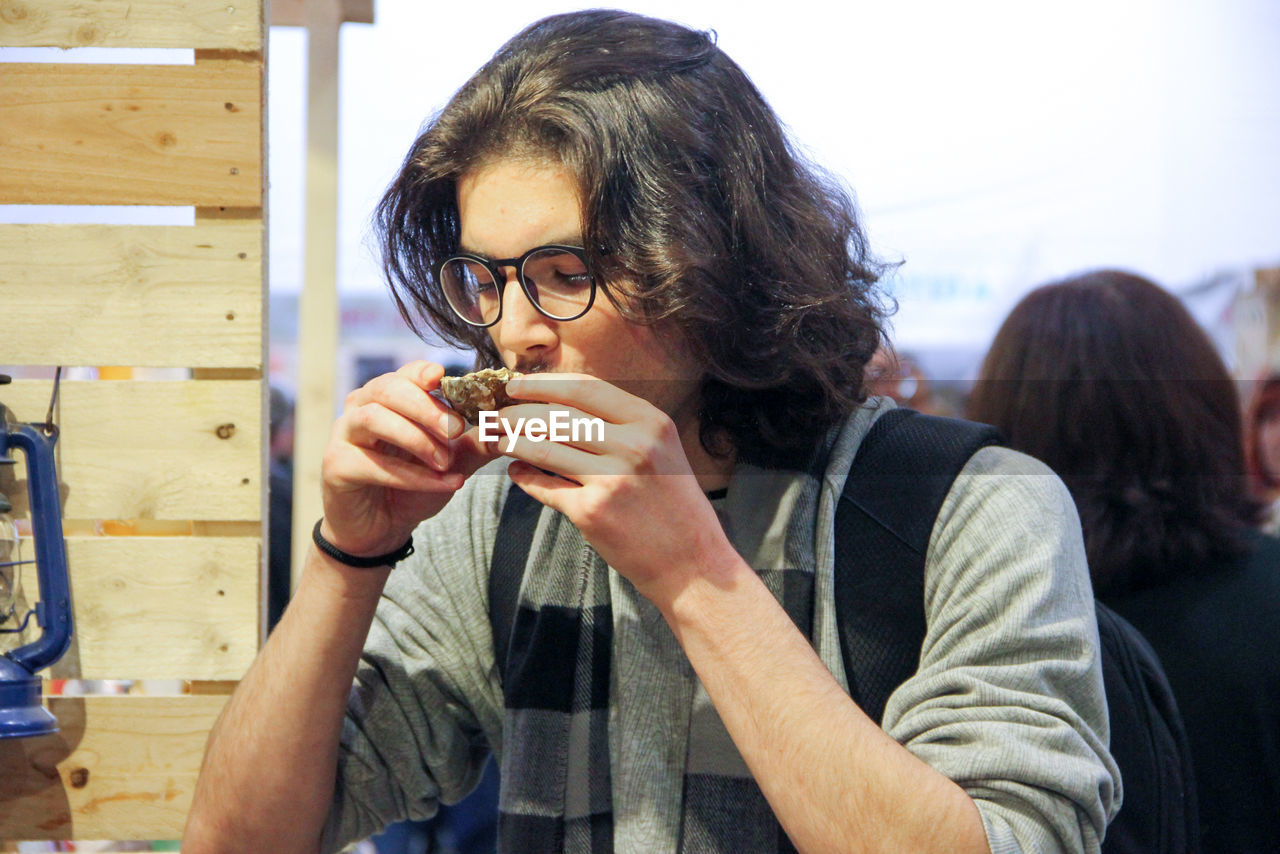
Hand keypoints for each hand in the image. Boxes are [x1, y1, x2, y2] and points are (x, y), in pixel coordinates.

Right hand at [320, 361, 498, 556]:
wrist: (381, 530)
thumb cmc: (412, 488)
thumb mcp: (451, 462)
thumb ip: (476, 444)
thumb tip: (508, 426)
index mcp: (386, 399)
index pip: (404, 374)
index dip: (423, 373)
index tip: (444, 379)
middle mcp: (360, 409)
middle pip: (388, 389)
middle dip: (426, 408)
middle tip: (457, 429)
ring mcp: (343, 436)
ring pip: (374, 419)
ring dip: (417, 439)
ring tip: (445, 462)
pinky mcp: (336, 466)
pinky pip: (374, 465)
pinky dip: (412, 475)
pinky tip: (443, 484)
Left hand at [498, 372, 733, 602]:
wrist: (692, 564)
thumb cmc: (674, 506)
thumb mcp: (662, 451)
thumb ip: (622, 425)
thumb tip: (564, 403)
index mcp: (651, 422)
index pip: (585, 388)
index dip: (543, 384)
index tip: (515, 384)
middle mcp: (633, 445)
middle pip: (558, 416)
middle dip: (518, 412)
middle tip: (497, 414)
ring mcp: (611, 479)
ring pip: (544, 447)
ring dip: (512, 441)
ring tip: (498, 438)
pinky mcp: (592, 512)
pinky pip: (544, 486)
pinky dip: (523, 476)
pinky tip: (516, 471)